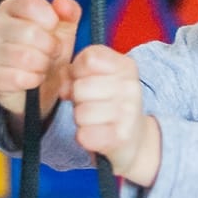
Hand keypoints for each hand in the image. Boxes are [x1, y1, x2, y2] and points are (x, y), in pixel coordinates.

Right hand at [0, 0, 81, 119]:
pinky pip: (19, 77)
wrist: (36, 86)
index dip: (50, 19)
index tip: (54, 29)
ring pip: (25, 57)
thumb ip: (69, 10)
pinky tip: (34, 78)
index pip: (29, 3)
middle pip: (30, 32)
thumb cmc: (47, 51)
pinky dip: (34, 80)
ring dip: (43, 65)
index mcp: (11, 7)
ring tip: (43, 65)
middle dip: (51, 46)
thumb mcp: (64, 28)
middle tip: (52, 53)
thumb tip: (61, 3)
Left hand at [69, 45, 161, 184]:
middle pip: (80, 87)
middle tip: (91, 104)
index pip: (89, 58)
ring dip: (81, 119)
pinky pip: (84, 135)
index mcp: (126, 66)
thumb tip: (64, 89)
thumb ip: (74, 72)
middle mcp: (131, 87)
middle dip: (78, 98)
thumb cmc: (108, 103)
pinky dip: (85, 137)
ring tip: (95, 119)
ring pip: (80, 113)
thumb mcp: (95, 78)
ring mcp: (128, 112)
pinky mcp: (121, 137)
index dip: (78, 70)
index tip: (85, 79)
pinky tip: (97, 134)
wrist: (133, 139)